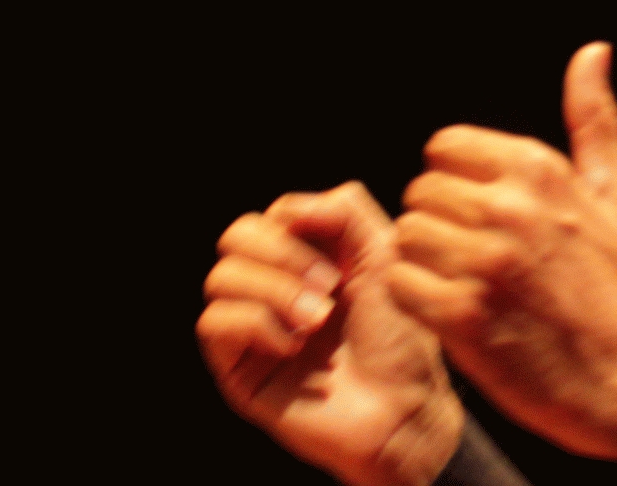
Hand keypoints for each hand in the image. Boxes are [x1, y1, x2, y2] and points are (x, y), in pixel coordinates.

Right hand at [197, 181, 463, 485]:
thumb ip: (346, 211)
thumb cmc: (398, 337)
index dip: (301, 224)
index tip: (341, 260)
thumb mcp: (385, 256)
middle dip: (283, 254)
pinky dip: (257, 323)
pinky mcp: (237, 368)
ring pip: (220, 278)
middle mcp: (272, 288)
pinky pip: (213, 323)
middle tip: (329, 286)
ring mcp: (252, 327)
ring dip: (274, 291)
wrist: (402, 408)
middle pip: (236, 237)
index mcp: (306, 257)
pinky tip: (294, 345)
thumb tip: (289, 209)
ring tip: (316, 319)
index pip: (272, 215)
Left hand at [392, 44, 616, 469]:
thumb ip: (594, 119)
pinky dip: (417, 299)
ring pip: (408, 235)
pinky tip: (450, 311)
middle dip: (439, 223)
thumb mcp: (615, 193)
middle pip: (421, 191)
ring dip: (424, 262)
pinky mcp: (465, 316)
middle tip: (469, 256)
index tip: (477, 214)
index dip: (454, 181)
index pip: (446, 147)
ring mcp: (485, 263)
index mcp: (539, 170)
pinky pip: (402, 283)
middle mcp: (510, 208)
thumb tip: (592, 52)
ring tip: (460, 284)